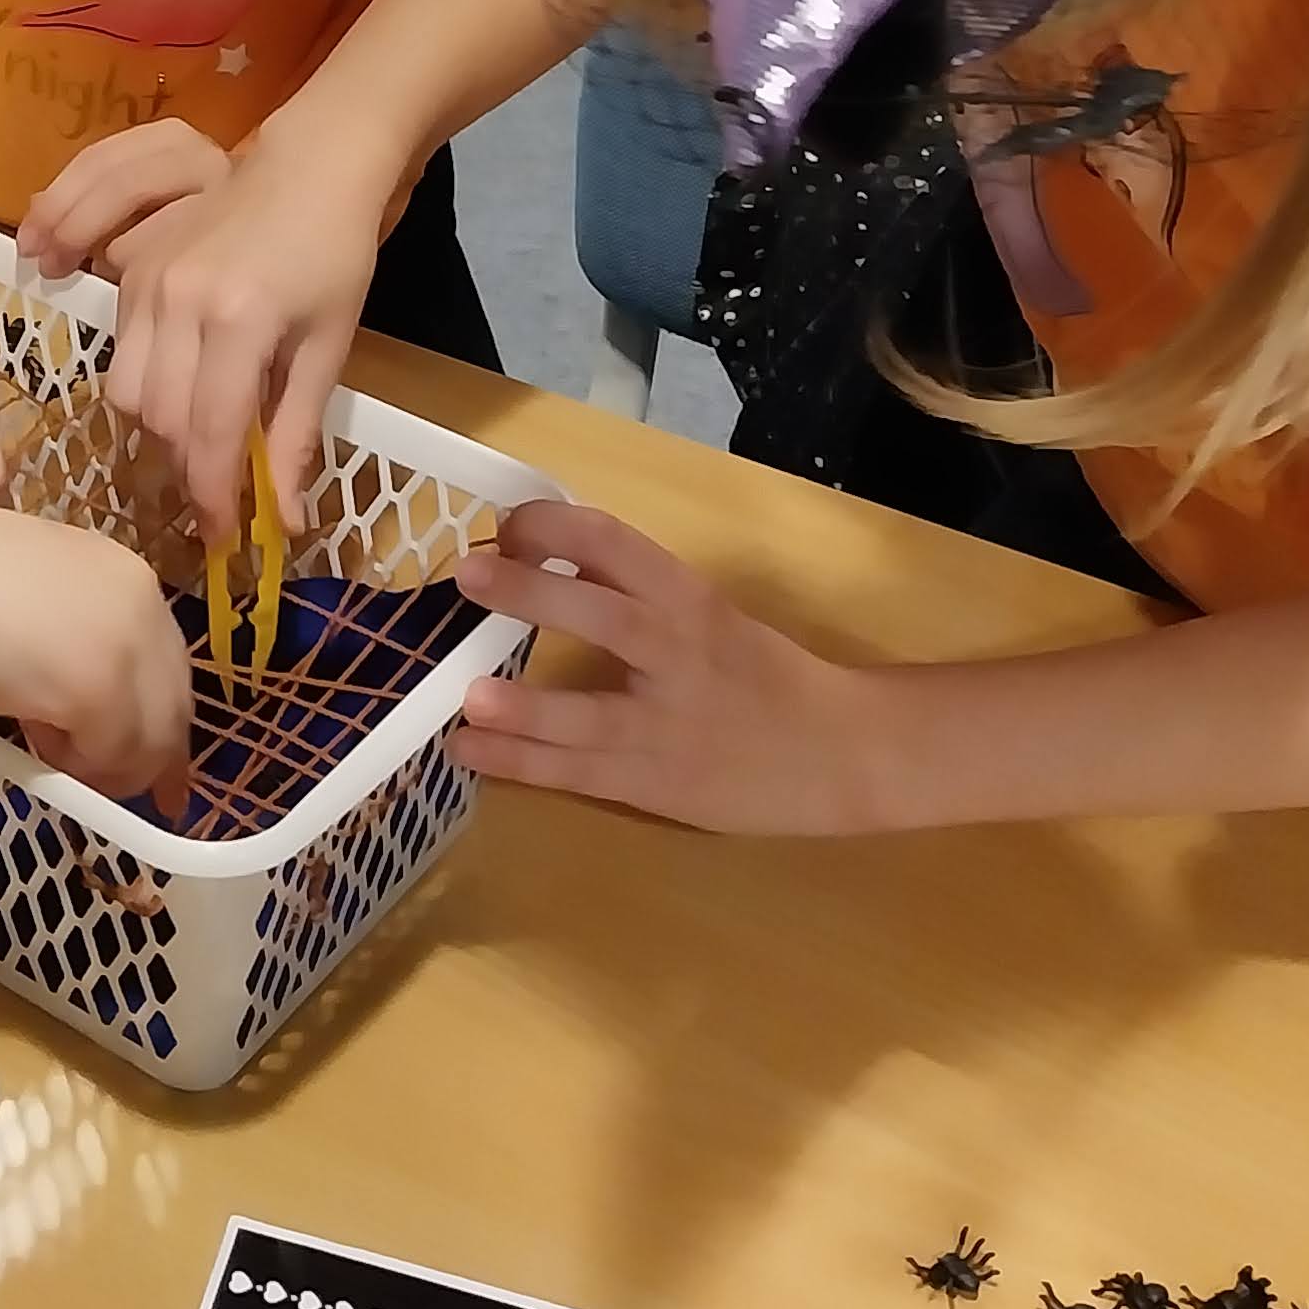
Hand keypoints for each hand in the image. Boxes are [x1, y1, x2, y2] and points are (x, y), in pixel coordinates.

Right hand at [0, 500, 193, 809]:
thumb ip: (66, 631)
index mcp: (123, 574)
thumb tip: (67, 689)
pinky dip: (77, 766)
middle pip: (173, 703)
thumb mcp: (30, 592)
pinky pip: (107, 756)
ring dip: (106, 765)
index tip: (161, 752)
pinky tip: (37, 746)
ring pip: (148, 740)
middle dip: (158, 757)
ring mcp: (126, 648)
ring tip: (53, 758)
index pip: (165, 658)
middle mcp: (141, 605)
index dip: (161, 710)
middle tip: (151, 797)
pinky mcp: (100, 692)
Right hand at [35, 120, 390, 549]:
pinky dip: (150, 387)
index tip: (224, 540)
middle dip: (188, 469)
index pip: (209, 435)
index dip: (212, 498)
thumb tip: (285, 518)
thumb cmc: (336, 253)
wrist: (309, 164)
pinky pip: (123, 354)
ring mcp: (147, 283)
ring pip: (129, 393)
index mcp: (239, 321)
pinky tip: (189, 386)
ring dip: (164, 432)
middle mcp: (179, 302)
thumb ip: (296, 432)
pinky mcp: (132, 273)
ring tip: (207, 439)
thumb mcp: (328, 346)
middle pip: (160, 422)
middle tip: (224, 492)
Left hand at [452, 499, 899, 834]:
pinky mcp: (656, 784)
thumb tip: (536, 557)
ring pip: (590, 715)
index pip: (615, 541)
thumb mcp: (705, 615)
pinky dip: (521, 764)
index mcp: (688, 598)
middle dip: (532, 592)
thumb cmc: (765, 676)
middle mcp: (678, 653)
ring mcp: (668, 726)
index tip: (504, 524)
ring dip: (524, 707)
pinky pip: (579, 773)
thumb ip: (632, 591)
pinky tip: (469, 751)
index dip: (552, 523)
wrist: (843, 754)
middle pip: (603, 615)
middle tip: (468, 575)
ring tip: (465, 699)